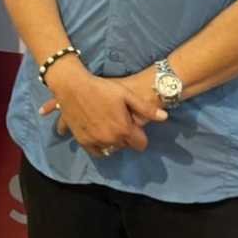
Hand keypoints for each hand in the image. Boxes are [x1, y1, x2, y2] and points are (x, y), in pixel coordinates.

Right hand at [39, 59, 166, 155]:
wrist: (72, 86)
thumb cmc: (101, 88)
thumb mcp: (126, 94)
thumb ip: (146, 108)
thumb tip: (164, 117)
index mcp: (124, 129)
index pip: (141, 144)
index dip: (140, 136)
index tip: (135, 127)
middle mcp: (110, 139)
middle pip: (126, 146)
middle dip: (126, 137)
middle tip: (120, 122)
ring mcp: (95, 141)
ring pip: (111, 149)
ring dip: (113, 142)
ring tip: (109, 127)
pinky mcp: (82, 141)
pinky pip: (96, 152)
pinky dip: (100, 147)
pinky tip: (99, 136)